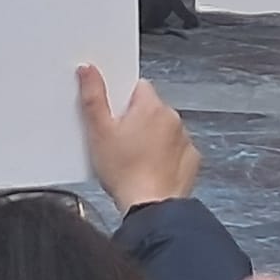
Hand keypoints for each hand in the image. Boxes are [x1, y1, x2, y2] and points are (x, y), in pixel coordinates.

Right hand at [76, 65, 198, 213]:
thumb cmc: (126, 174)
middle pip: (149, 108)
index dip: (121, 100)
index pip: (136, 86)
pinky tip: (148, 169)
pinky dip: (164, 156)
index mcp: (150, 106)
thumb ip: (93, 96)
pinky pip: (175, 150)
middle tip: (117, 141)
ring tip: (131, 159)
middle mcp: (172, 118)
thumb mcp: (98, 132)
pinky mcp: (190, 159)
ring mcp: (184, 139)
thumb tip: (89, 70)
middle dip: (135, 120)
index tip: (112, 114)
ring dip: (151, 138)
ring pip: (163, 129)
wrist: (150, 209)